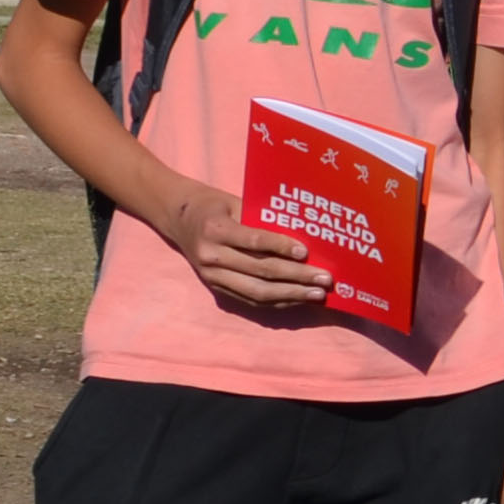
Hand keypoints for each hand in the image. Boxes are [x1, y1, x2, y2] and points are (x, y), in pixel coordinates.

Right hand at [152, 172, 330, 308]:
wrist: (178, 219)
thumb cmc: (215, 206)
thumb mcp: (234, 202)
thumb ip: (261, 218)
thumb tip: (303, 234)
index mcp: (215, 229)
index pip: (253, 241)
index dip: (281, 247)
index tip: (306, 252)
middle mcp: (211, 256)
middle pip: (260, 271)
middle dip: (296, 277)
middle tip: (324, 279)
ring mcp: (212, 277)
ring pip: (257, 292)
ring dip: (291, 295)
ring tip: (317, 294)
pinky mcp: (217, 289)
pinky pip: (251, 299)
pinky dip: (277, 301)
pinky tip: (299, 299)